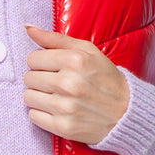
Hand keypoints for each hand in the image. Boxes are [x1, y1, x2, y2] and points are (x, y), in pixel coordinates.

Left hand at [23, 24, 129, 143]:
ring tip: (56, 96)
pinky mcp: (63, 127)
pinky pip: (33, 116)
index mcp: (74, 60)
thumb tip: (27, 28)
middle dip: (39, 79)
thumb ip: (54, 38)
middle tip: (56, 82)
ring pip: (28, 97)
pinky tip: (57, 110)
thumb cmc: (105, 78)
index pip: (33, 58)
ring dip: (39, 96)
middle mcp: (69, 83)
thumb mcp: (87, 50)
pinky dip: (42, 113)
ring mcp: (66, 107)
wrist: (126, 112)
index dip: (41, 62)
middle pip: (29, 78)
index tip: (53, 67)